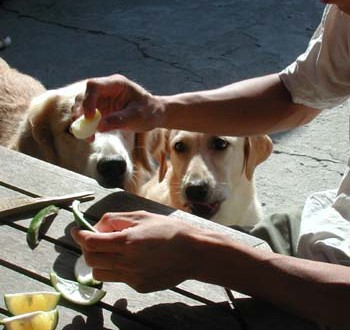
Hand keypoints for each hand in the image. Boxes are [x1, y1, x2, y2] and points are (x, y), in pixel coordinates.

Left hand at [71, 211, 200, 291]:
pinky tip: (132, 259)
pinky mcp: (139, 286)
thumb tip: (97, 226)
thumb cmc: (169, 229)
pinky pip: (118, 278)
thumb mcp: (142, 216)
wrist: (193, 252)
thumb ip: (116, 219)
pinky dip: (117, 268)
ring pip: (100, 273)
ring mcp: (132, 277)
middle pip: (90, 260)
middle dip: (87, 248)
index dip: (79, 235)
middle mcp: (127, 262)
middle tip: (95, 239)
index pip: (91, 242)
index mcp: (127, 241)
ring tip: (112, 250)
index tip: (76, 230)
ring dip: (99, 260)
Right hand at [73, 74, 164, 131]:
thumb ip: (120, 120)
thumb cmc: (150, 111)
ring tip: (88, 137)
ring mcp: (102, 100)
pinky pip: (87, 118)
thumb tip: (99, 127)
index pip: (94, 86)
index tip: (90, 117)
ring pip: (82, 107)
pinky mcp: (101, 111)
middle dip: (80, 113)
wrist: (155, 115)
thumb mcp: (138, 116)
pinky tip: (91, 138)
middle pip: (84, 96)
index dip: (88, 100)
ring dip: (81, 122)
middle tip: (81, 129)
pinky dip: (86, 127)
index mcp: (116, 84)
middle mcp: (106, 90)